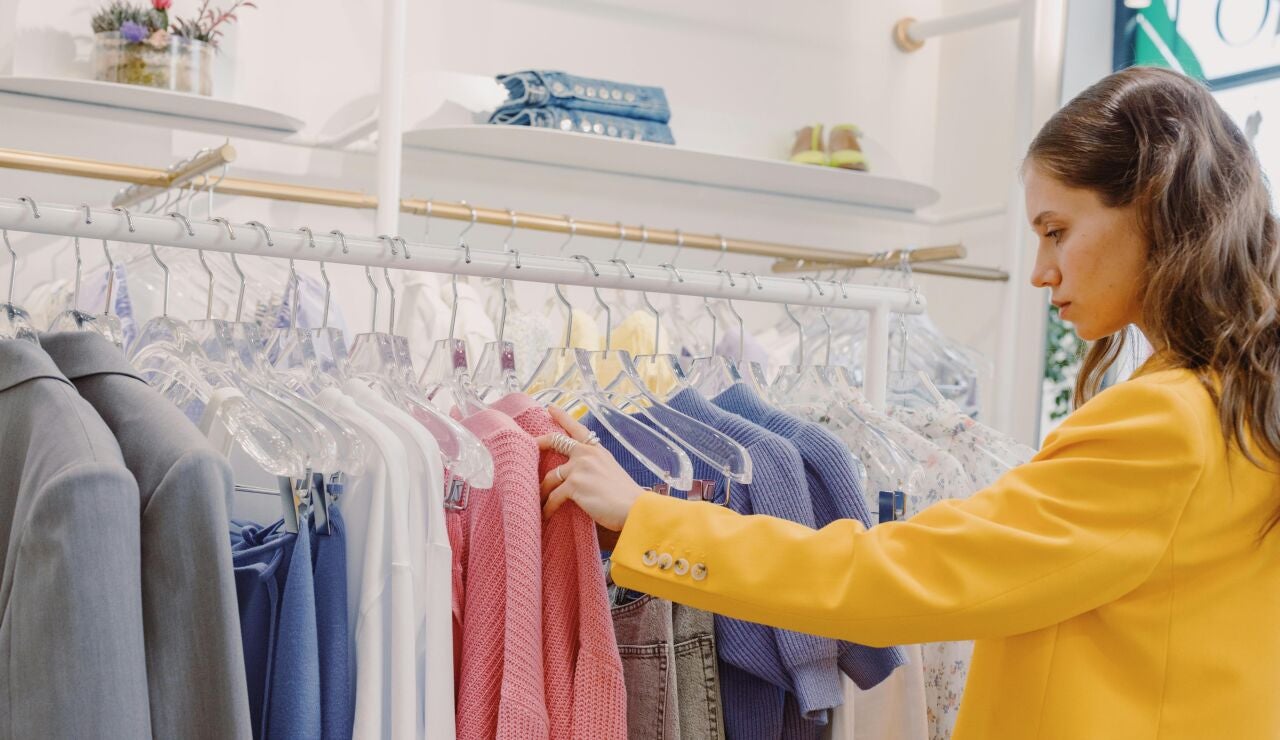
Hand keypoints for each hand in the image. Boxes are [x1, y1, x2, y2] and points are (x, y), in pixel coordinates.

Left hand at [537, 405, 645, 530]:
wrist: (635, 509)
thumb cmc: (626, 497)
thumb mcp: (611, 472)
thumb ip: (594, 468)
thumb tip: (580, 477)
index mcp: (597, 450)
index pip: (578, 429)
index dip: (562, 417)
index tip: (550, 408)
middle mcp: (587, 454)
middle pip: (555, 441)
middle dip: (538, 443)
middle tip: (527, 448)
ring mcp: (579, 467)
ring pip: (550, 476)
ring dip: (541, 491)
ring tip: (536, 501)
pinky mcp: (574, 484)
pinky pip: (553, 496)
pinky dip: (548, 507)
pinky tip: (545, 515)